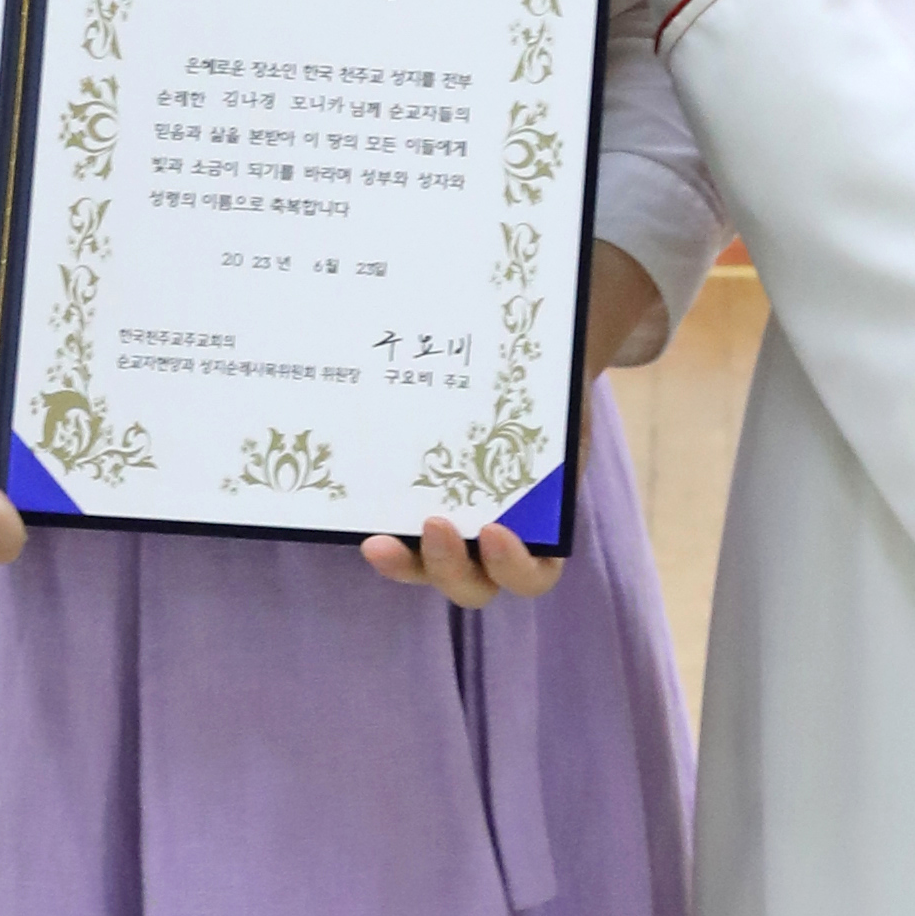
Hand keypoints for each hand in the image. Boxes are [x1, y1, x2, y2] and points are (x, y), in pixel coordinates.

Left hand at [358, 246, 655, 601]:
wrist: (520, 376)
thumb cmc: (544, 386)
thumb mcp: (553, 392)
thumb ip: (546, 395)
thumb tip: (554, 327)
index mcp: (544, 523)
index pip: (536, 574)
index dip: (518, 564)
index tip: (497, 529)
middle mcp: (495, 543)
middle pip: (476, 588)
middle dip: (453, 567)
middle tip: (435, 524)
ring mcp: (455, 536)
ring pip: (432, 576)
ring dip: (410, 568)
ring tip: (380, 543)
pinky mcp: (418, 517)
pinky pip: (403, 547)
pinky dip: (386, 546)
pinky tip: (360, 525)